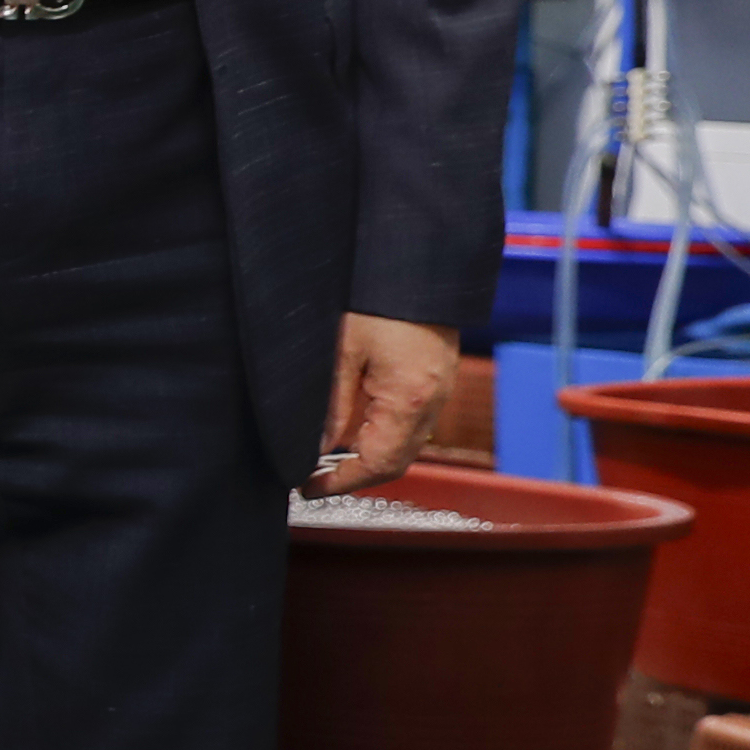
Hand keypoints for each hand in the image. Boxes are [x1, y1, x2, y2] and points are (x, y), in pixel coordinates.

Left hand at [309, 313, 458, 497]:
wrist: (416, 261)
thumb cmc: (378, 295)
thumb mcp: (339, 351)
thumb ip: (330, 406)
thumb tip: (315, 448)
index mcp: (411, 398)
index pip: (380, 464)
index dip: (342, 483)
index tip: (310, 488)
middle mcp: (433, 400)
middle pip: (397, 461)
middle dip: (355, 476)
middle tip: (314, 480)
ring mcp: (439, 390)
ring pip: (405, 443)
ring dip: (368, 456)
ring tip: (325, 459)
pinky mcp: (436, 377)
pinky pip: (411, 421)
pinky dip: (381, 434)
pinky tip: (351, 429)